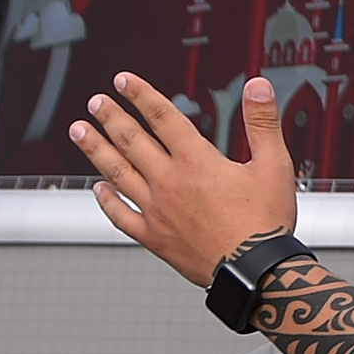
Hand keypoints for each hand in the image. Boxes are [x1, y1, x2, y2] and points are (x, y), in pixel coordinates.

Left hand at [70, 72, 297, 286]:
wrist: (255, 272)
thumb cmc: (267, 222)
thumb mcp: (274, 166)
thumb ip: (263, 122)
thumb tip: (257, 86)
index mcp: (197, 161)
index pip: (163, 117)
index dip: (141, 95)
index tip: (123, 81)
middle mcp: (169, 181)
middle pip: (132, 140)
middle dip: (111, 117)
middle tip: (95, 102)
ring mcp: (157, 210)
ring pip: (117, 172)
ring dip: (96, 149)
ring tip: (79, 131)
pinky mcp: (154, 236)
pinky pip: (121, 215)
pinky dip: (106, 201)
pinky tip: (98, 189)